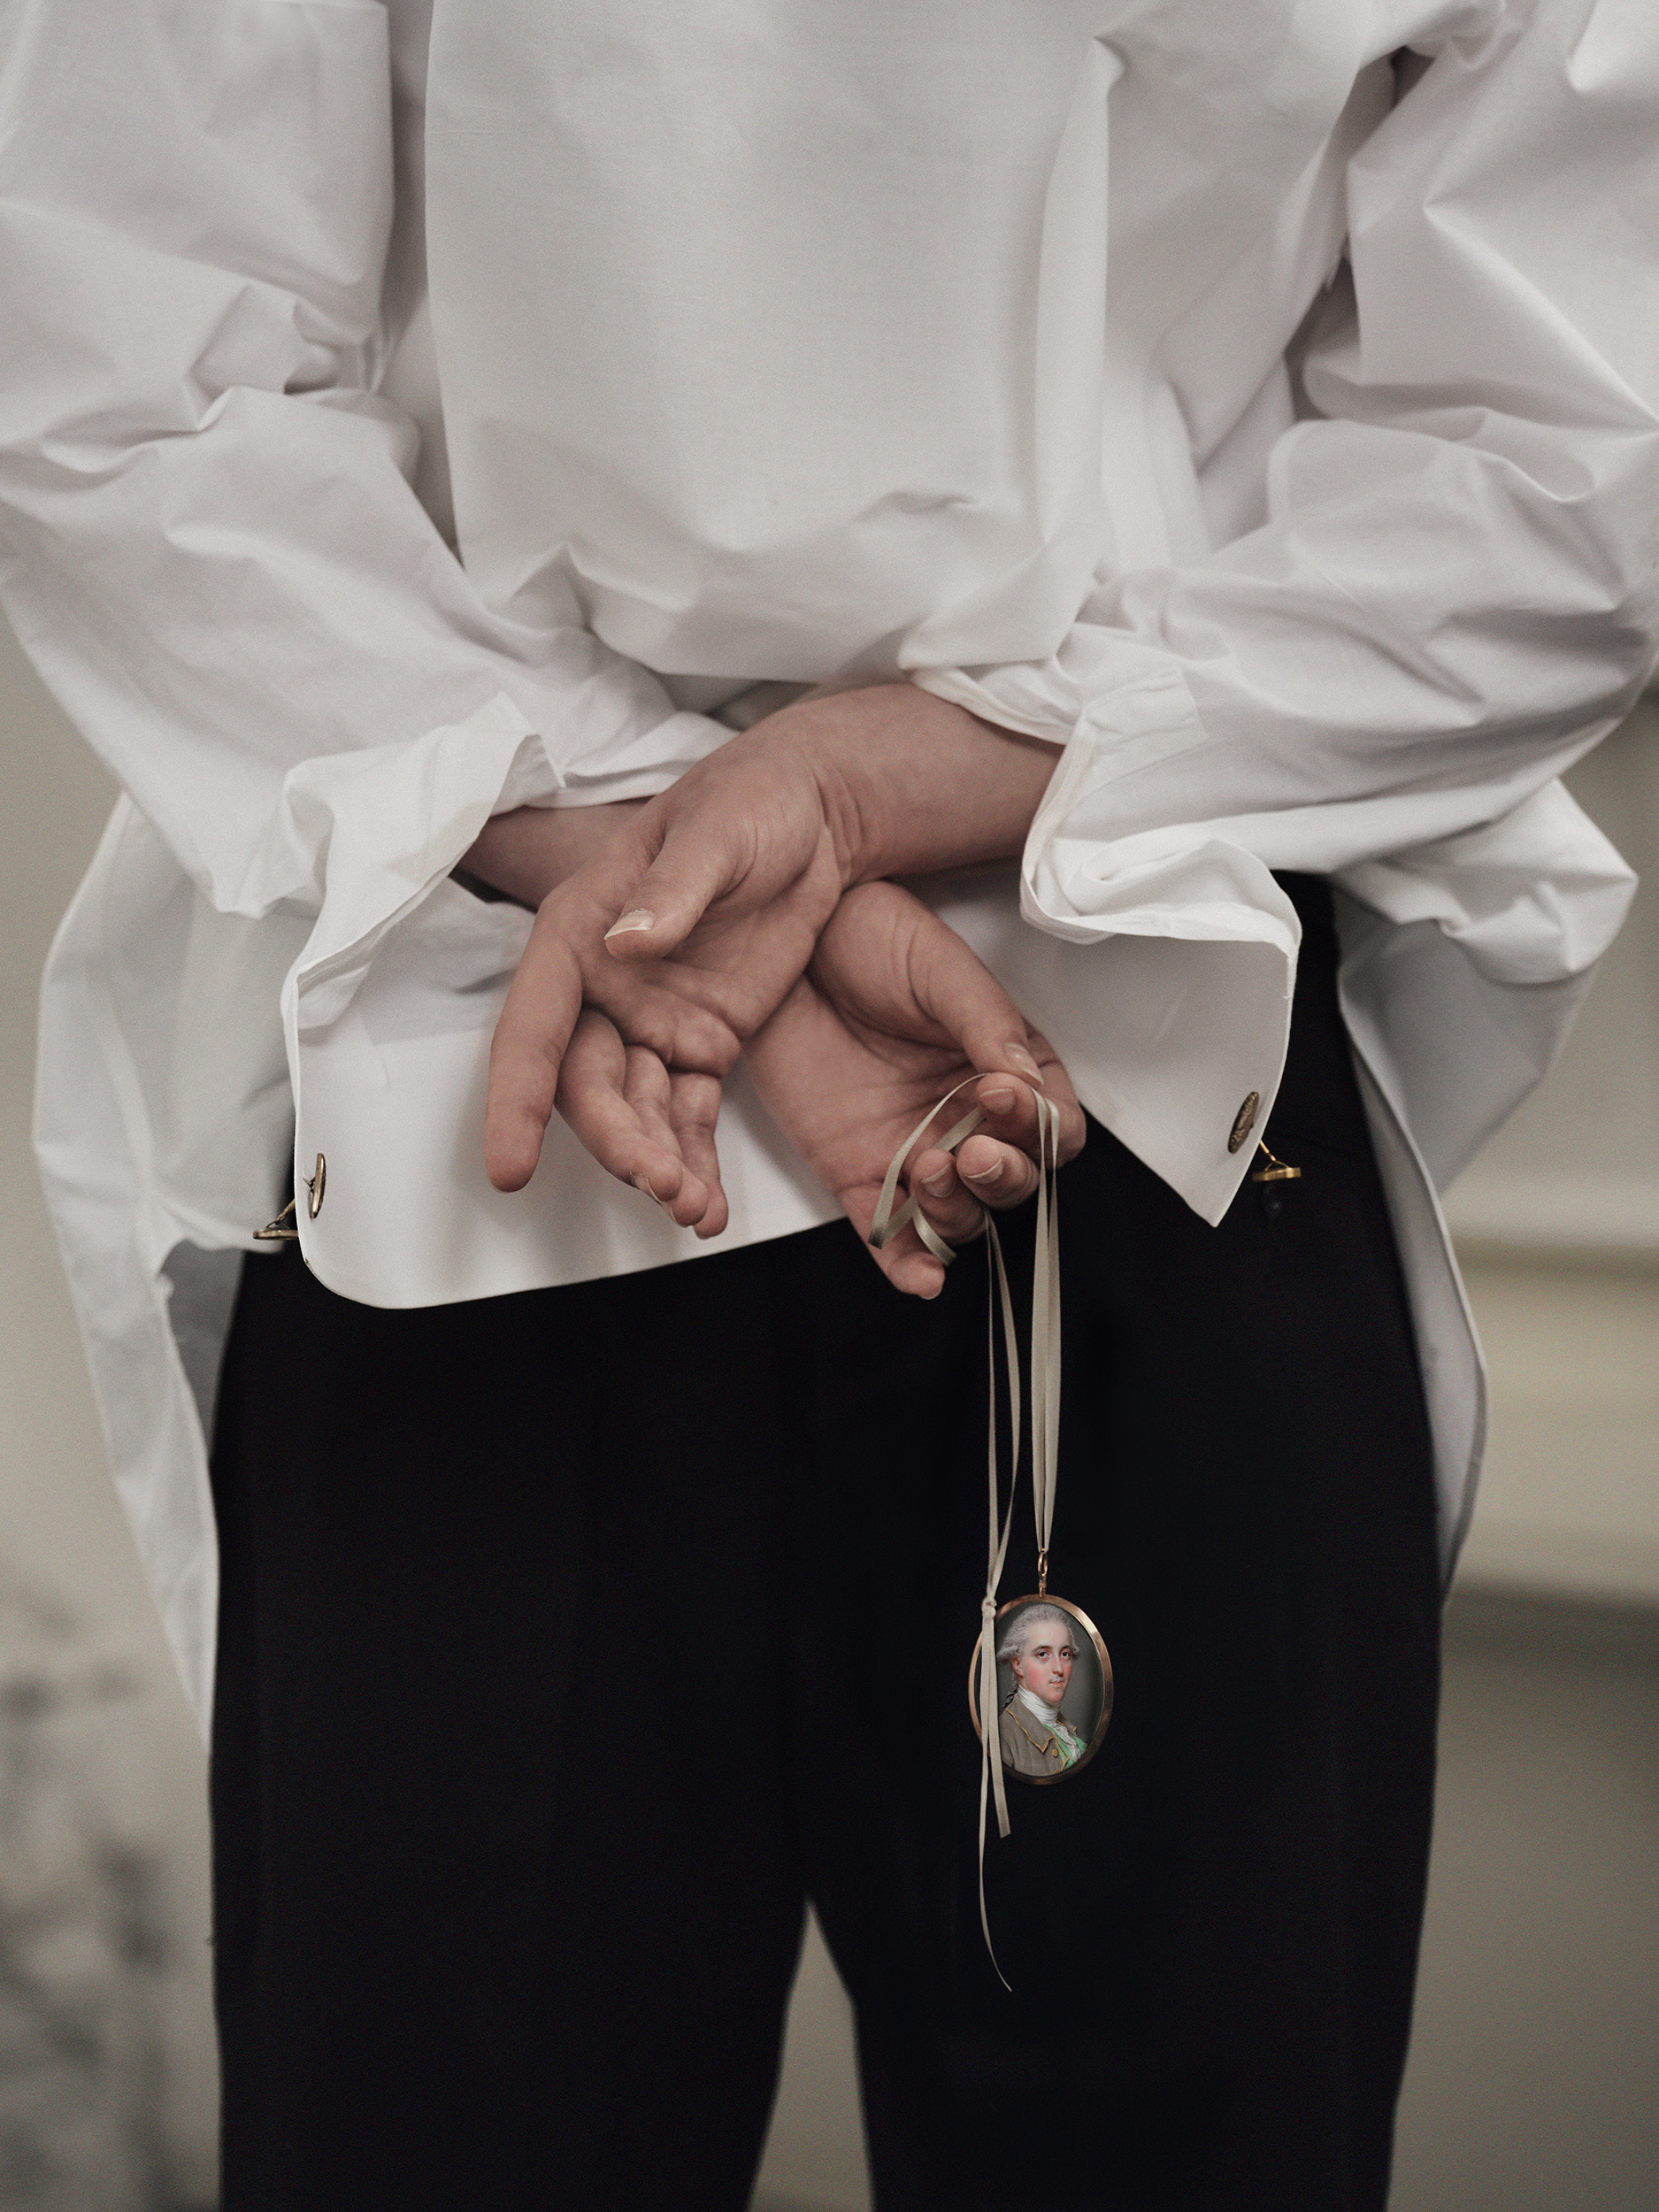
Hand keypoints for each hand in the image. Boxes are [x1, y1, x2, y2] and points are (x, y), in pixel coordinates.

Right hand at [478, 686, 1057, 1191]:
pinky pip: (690, 1116)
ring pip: (636, 1112)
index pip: (533, 1026)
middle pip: (586, 1086)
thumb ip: (672, 889)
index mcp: (579, 932)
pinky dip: (696, 1161)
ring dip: (657, 1163)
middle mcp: (604, 988)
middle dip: (615, 1141)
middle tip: (657, 1179)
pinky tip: (710, 1207)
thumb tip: (623, 941)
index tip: (510, 1165)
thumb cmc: (748, 802)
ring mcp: (653, 1022)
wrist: (813, 814)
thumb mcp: (716, 832)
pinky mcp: (704, 1044)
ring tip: (694, 1208)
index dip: (516, 1099)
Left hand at [744, 882, 1085, 1297]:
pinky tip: (921, 1279)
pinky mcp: (857, 1173)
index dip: (1040, 1128)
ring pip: (959, 1215)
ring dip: (958, 1212)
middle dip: (1002, 1178)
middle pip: (1012, 1181)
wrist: (788, 945)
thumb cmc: (871, 940)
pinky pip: (888, 1234)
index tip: (1004, 1096)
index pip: (1054, 1126)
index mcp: (1006, 1069)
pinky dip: (906, 1265)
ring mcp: (914, 1150)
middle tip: (973, 1151)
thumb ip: (986, 1025)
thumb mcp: (940, 970)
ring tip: (933, 1172)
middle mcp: (967, 1118)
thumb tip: (1025, 1080)